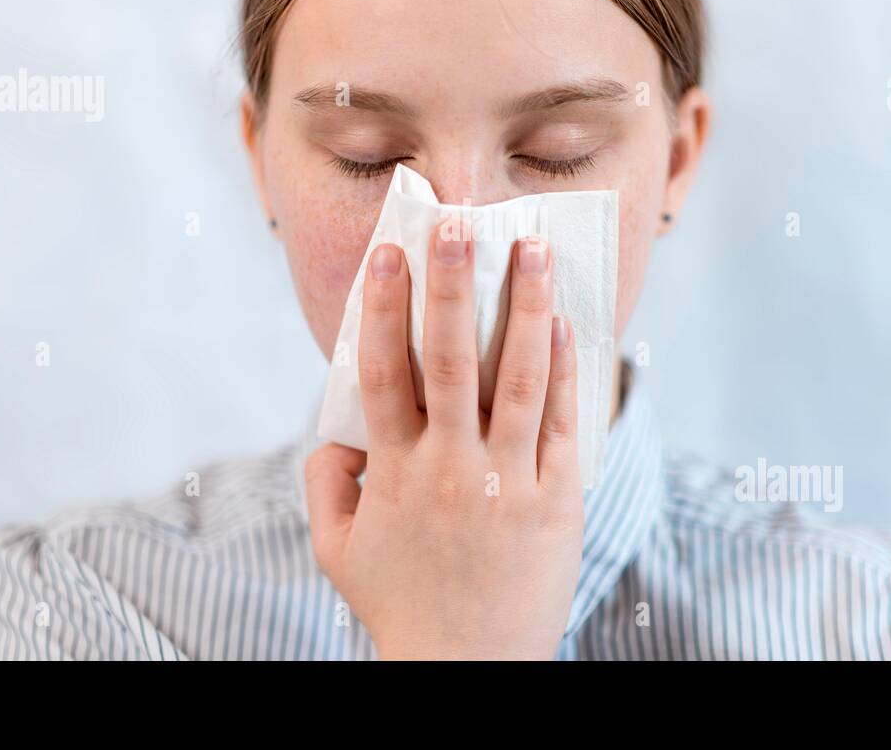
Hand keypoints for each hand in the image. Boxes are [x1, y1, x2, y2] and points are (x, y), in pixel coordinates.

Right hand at [304, 222, 582, 659]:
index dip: (383, 308)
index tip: (389, 253)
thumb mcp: (338, 549)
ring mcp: (508, 481)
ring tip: (534, 248)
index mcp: (393, 473)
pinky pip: (560, 423)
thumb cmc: (399, 604)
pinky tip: (564, 325)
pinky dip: (562, 370)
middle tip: (458, 222)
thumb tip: (336, 430)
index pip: (382, 373)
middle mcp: (450, 468)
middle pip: (449, 359)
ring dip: (525, 307)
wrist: (471, 670)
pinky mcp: (557, 500)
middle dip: (453, 285)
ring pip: (517, 378)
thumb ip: (326, 483)